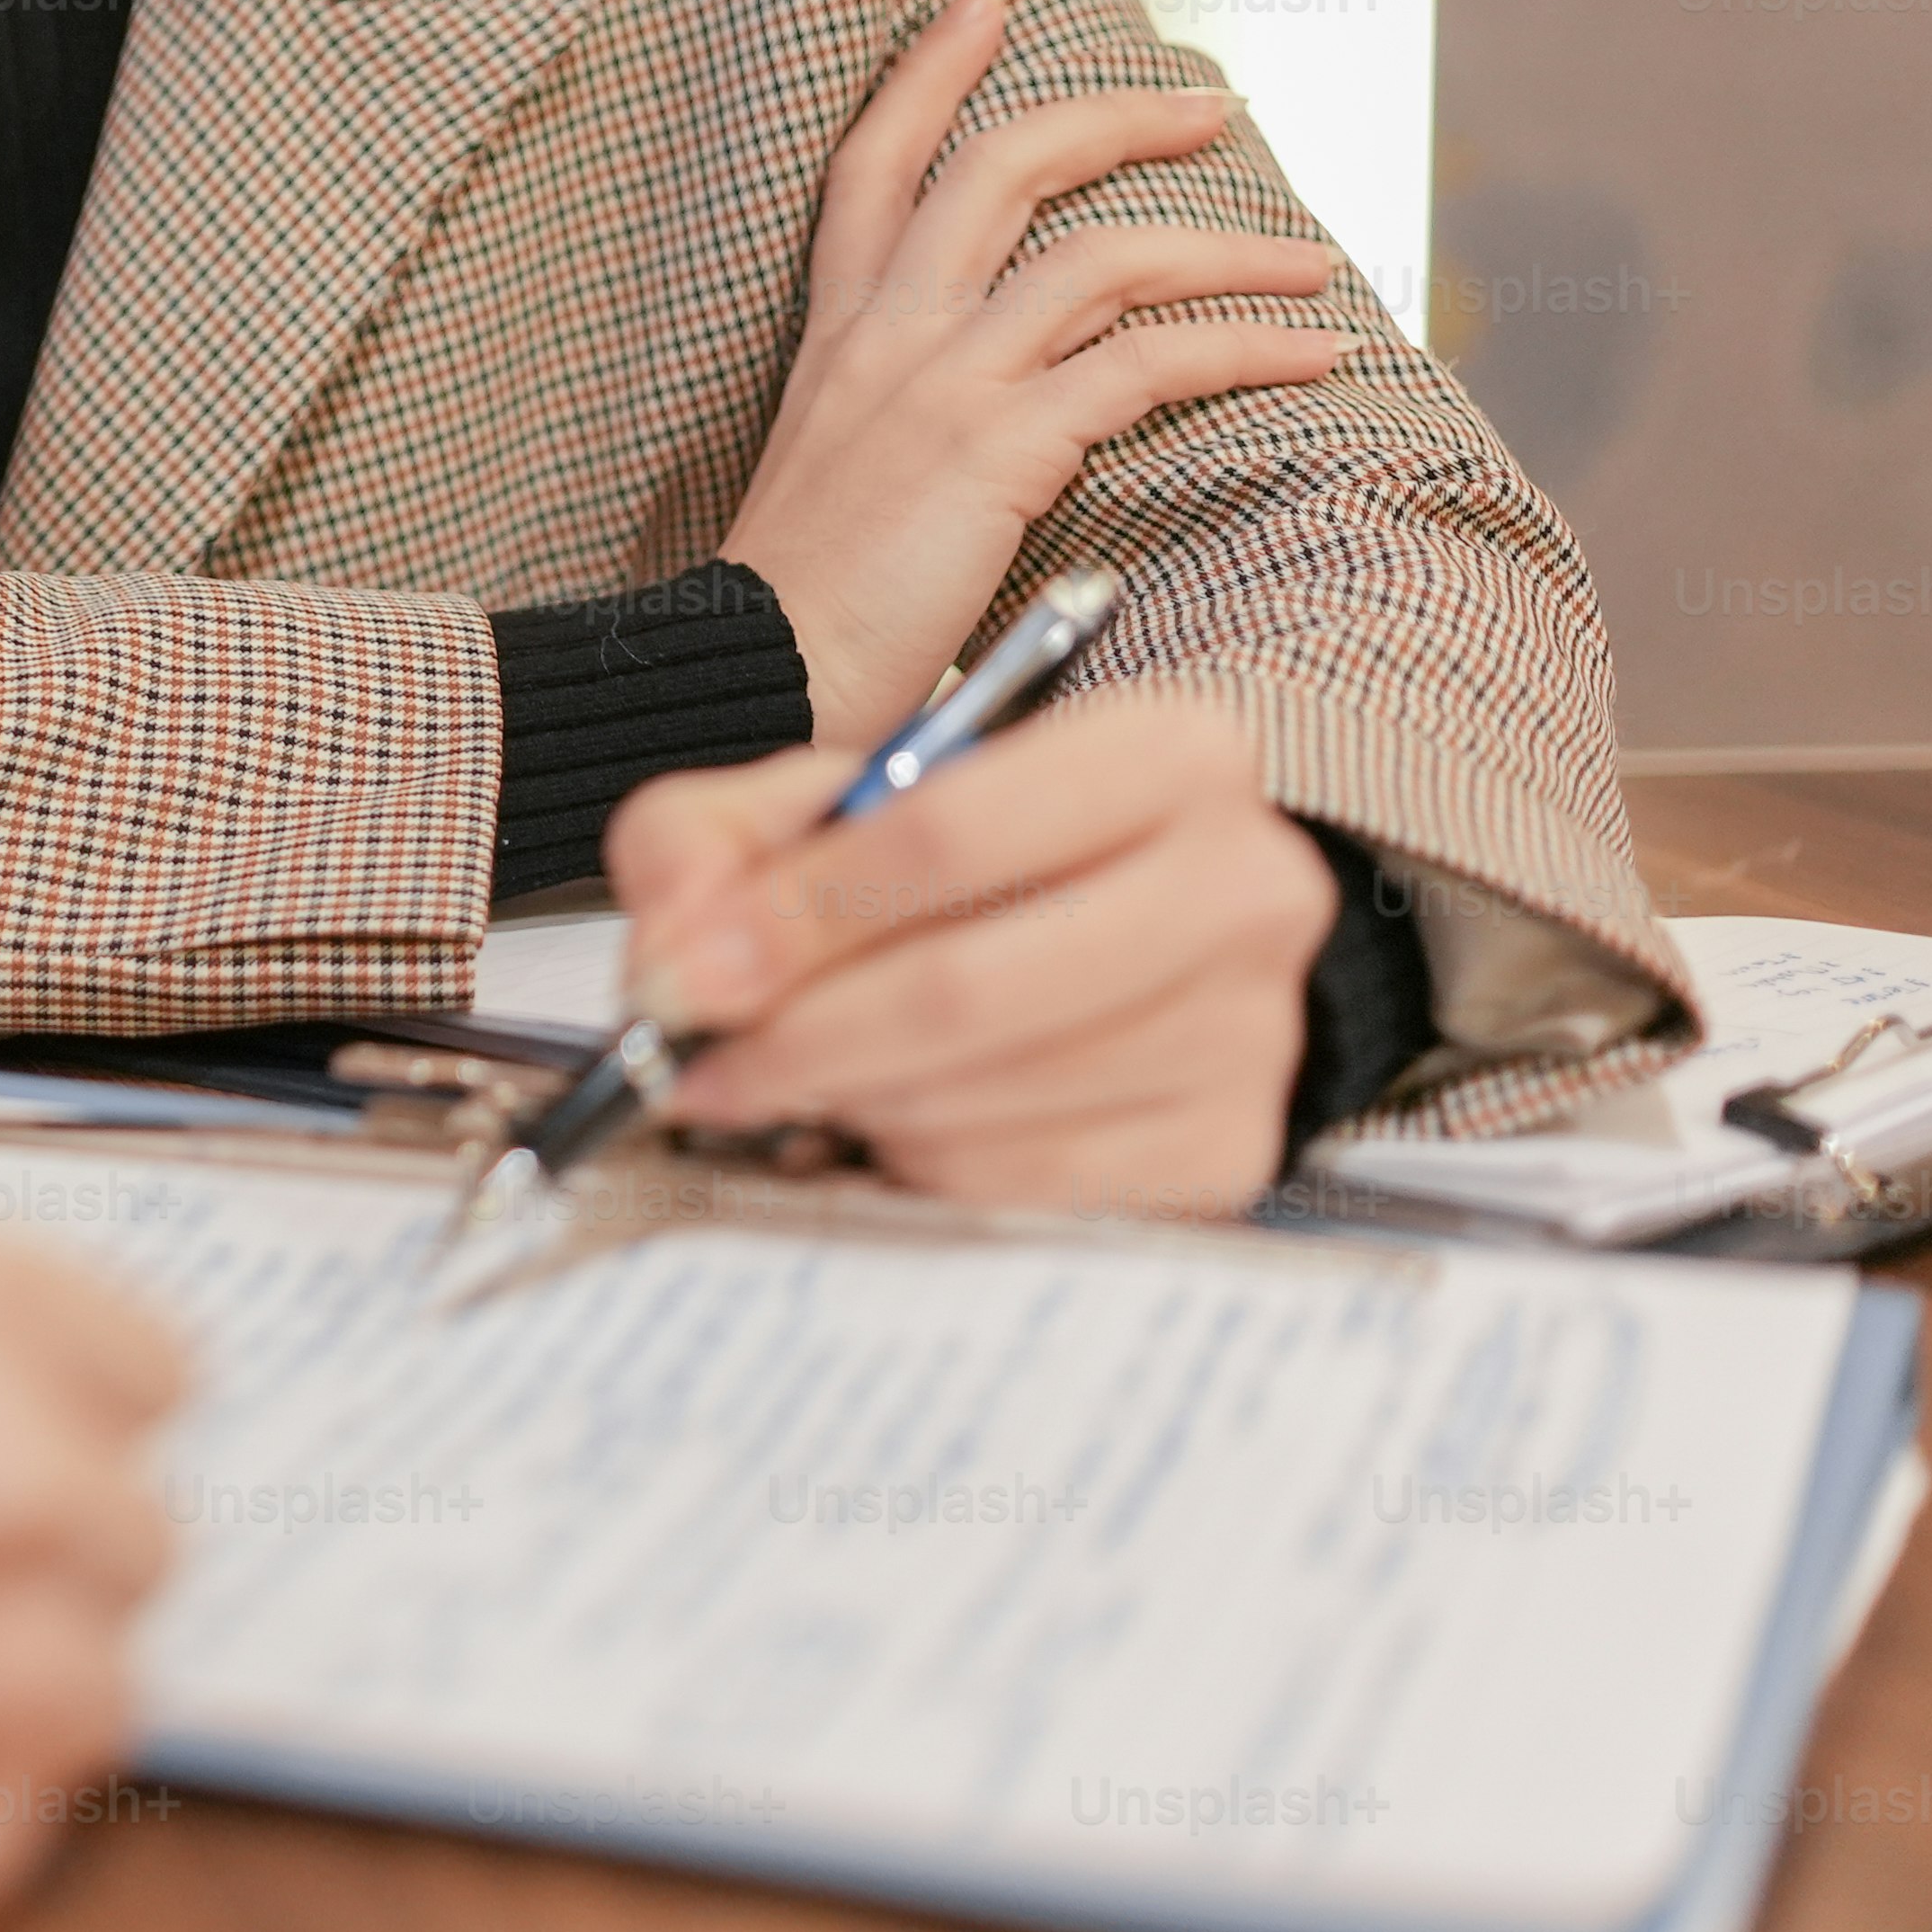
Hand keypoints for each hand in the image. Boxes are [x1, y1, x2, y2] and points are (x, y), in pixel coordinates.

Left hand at [604, 681, 1337, 1212]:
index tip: (687, 973)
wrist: (1121, 929)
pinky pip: (1023, 1181)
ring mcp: (1254, 1027)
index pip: (947, 829)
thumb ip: (712, 840)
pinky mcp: (1228, 1146)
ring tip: (787, 1075)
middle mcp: (1242, 881)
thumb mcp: (827, 799)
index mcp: (1162, 750)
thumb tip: (678, 958)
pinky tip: (878, 1115)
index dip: (793, 913)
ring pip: (986, 1094)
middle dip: (800, 1036)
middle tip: (699, 1062)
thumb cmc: (969, 858)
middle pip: (968, 985)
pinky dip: (916, 1160)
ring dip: (846, 1100)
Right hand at [723, 0, 1350, 741]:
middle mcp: (886, 335)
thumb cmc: (793, 616)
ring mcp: (941, 381)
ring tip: (1310, 258)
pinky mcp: (998, 443)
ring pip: (1101, 256)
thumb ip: (903, 434)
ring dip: (1225, 245)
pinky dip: (1247, 349)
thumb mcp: (834, 486)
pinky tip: (1311, 356)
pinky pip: (1149, 365)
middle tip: (1206, 105)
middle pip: (1001, 165)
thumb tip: (995, 443)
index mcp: (836, 336)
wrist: (751, 677)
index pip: (875, 163)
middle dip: (1113, 116)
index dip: (931, 67)